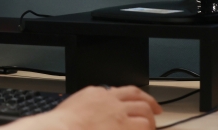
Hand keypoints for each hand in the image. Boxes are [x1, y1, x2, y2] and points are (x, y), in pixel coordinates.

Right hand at [14, 85, 160, 129]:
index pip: (118, 91)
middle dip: (148, 102)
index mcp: (94, 94)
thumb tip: (88, 116)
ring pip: (144, 110)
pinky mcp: (126, 127)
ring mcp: (119, 113)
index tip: (133, 102)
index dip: (129, 97)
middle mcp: (110, 100)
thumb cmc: (61, 126)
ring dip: (150, 118)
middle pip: (136, 95)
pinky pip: (144, 127)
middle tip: (155, 109)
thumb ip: (85, 107)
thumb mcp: (72, 108)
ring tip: (153, 126)